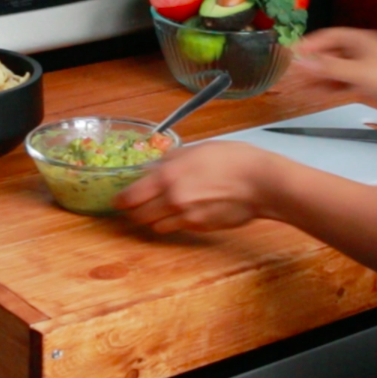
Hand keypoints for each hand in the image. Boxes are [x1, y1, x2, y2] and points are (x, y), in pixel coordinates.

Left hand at [114, 141, 273, 233]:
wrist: (259, 182)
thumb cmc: (230, 158)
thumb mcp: (195, 149)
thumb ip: (169, 160)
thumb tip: (153, 169)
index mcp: (167, 176)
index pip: (129, 197)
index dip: (120, 200)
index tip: (117, 200)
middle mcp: (171, 199)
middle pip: (138, 215)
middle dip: (133, 211)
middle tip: (135, 205)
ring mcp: (185, 217)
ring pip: (154, 226)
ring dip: (152, 219)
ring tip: (159, 209)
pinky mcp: (198, 227)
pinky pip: (175, 228)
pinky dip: (172, 222)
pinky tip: (182, 211)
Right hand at [293, 27, 376, 110]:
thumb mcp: (359, 72)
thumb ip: (329, 68)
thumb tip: (304, 62)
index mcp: (361, 40)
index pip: (329, 36)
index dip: (310, 43)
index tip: (295, 52)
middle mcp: (363, 51)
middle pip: (332, 53)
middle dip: (313, 61)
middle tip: (296, 70)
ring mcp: (366, 66)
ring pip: (337, 68)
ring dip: (321, 75)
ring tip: (304, 82)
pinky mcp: (371, 82)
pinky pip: (345, 81)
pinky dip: (332, 85)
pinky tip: (322, 91)